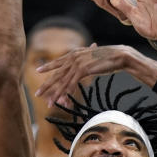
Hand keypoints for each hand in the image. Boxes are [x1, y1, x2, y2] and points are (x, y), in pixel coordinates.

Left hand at [35, 44, 156, 106]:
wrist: (119, 56)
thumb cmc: (108, 59)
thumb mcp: (92, 59)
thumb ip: (85, 62)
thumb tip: (81, 68)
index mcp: (75, 53)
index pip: (58, 61)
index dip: (48, 66)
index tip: (38, 70)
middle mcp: (73, 57)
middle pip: (57, 74)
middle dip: (46, 85)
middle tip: (37, 94)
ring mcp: (77, 63)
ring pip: (63, 81)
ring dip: (55, 94)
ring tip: (49, 103)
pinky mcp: (83, 69)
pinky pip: (72, 83)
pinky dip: (66, 93)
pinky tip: (63, 100)